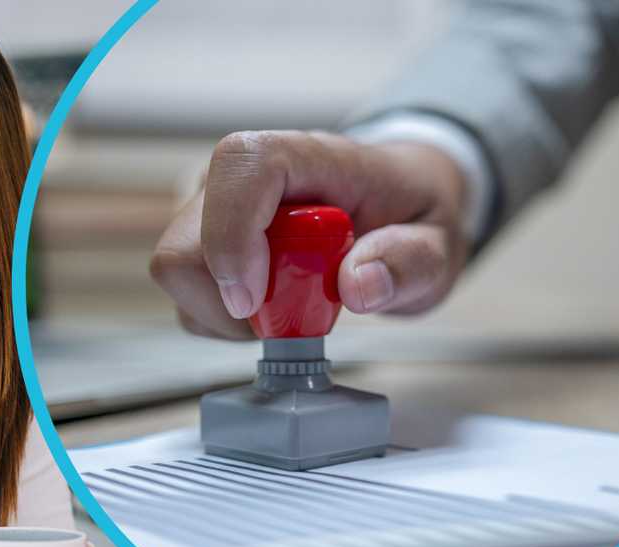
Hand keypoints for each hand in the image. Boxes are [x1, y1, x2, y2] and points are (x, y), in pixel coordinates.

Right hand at [150, 130, 469, 338]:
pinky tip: (269, 304)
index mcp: (300, 154)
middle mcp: (238, 176)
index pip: (238, 169)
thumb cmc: (406, 210)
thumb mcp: (438, 239)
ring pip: (180, 277)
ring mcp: (210, 208)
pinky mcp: (199, 241)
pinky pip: (188, 297)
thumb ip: (410, 260)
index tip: (255, 299)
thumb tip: (359, 286)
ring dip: (230, 315)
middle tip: (293, 311)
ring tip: (289, 304)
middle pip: (185, 244)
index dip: (232, 236)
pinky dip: (224, 320)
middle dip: (230, 300)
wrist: (392, 203)